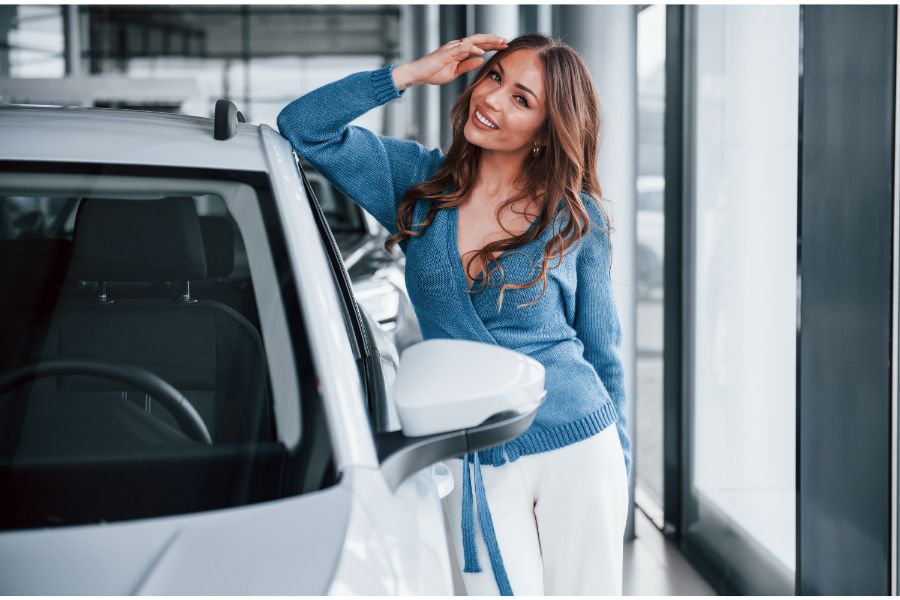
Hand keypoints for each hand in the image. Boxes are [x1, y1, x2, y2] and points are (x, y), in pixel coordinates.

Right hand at [392, 34, 509, 89]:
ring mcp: (452, 48)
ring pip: (473, 40)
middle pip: (479, 40)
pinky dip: (473, 49)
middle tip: (506, 42)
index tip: (504, 47)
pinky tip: (482, 52)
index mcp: (460, 51)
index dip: (492, 45)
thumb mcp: (456, 72)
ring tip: (499, 42)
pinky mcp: (447, 52)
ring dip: (487, 41)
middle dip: (493, 40)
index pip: (479, 45)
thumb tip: (481, 60)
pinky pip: (462, 48)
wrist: (418, 74)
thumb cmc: (434, 73)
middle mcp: (457, 46)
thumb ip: (468, 65)